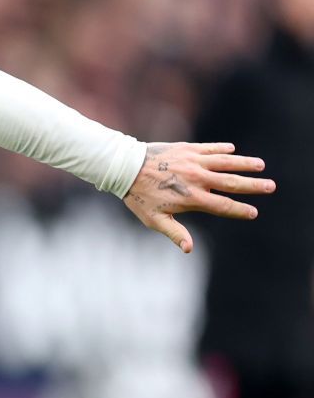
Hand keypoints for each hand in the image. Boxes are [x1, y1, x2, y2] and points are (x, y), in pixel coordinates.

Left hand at [123, 142, 272, 252]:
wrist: (126, 167)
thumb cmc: (139, 197)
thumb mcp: (154, 219)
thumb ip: (174, 233)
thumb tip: (189, 249)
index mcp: (192, 198)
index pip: (223, 206)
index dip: (240, 210)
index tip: (254, 212)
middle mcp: (197, 179)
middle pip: (232, 183)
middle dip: (253, 186)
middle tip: (271, 186)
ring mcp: (194, 162)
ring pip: (226, 162)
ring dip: (244, 163)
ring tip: (260, 165)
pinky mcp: (188, 149)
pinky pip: (210, 148)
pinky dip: (222, 149)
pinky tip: (232, 150)